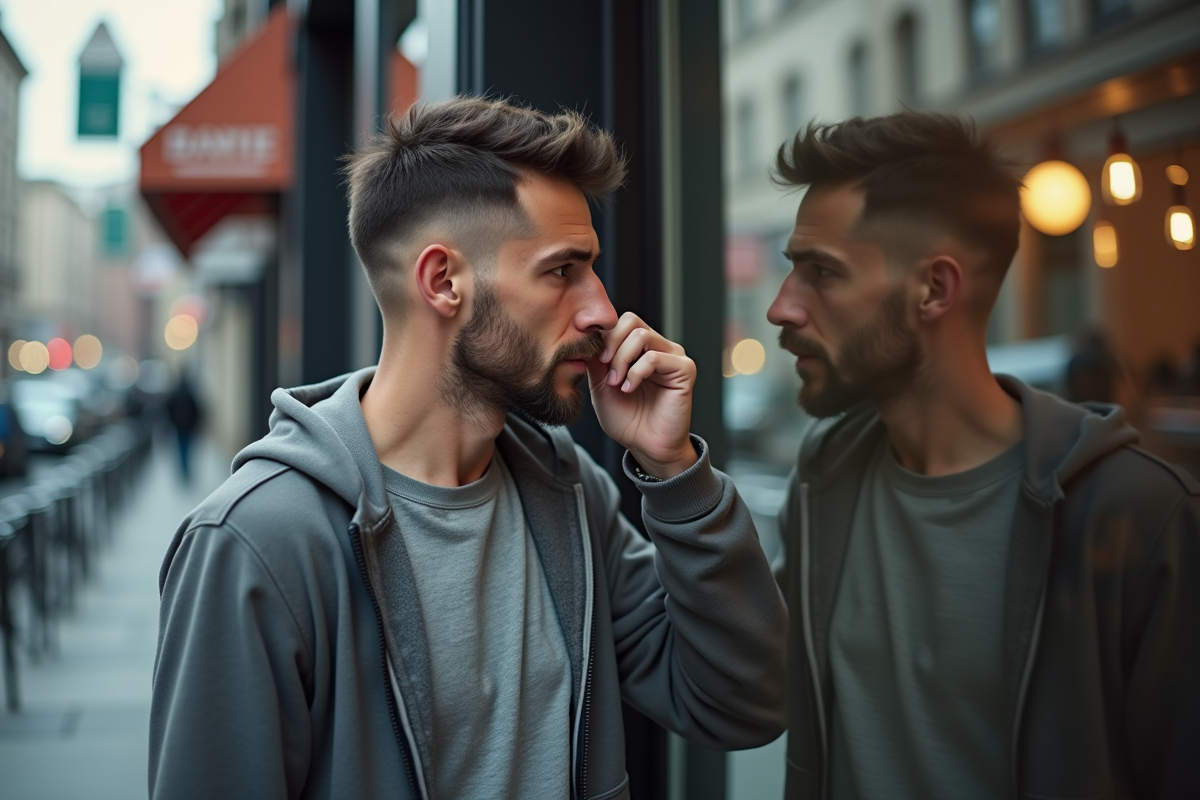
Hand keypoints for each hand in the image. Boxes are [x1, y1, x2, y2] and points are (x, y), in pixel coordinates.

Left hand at [587, 312, 697, 478]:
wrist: (645, 445)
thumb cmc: (626, 418)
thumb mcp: (601, 384)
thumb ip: (596, 358)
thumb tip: (586, 334)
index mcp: (640, 348)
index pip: (621, 322)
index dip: (604, 337)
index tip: (594, 360)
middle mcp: (659, 347)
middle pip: (631, 321)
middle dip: (612, 346)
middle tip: (606, 372)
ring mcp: (673, 356)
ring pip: (642, 336)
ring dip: (622, 360)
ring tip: (618, 384)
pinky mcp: (684, 369)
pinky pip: (654, 358)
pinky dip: (636, 373)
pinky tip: (629, 388)